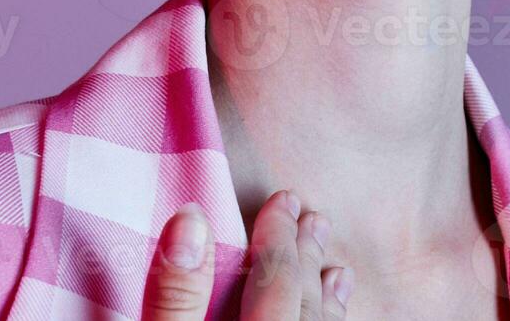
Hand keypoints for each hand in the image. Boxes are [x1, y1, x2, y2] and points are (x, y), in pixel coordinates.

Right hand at [143, 188, 354, 318]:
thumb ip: (174, 295)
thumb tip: (190, 218)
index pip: (274, 281)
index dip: (277, 237)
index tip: (283, 199)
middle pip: (302, 305)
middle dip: (305, 259)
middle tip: (314, 218)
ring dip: (325, 298)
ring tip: (335, 269)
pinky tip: (331, 320)